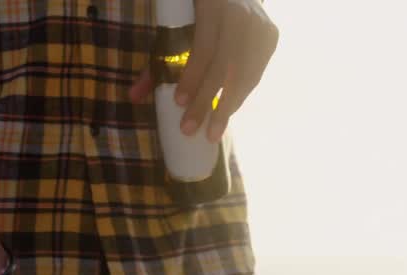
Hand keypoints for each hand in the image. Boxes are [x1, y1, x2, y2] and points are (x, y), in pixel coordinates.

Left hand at [130, 0, 279, 142]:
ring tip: (213, 130)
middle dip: (208, 102)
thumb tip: (135, 96)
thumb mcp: (176, 23)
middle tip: (191, 129)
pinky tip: (228, 110)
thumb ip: (158, 56)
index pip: (204, 49)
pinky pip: (255, 73)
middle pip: (224, 68)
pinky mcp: (271, 37)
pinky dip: (241, 94)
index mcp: (213, 7)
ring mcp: (260, 27)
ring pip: (245, 75)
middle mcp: (241, 17)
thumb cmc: (197, 9)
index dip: (192, 78)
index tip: (180, 104)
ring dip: (228, 106)